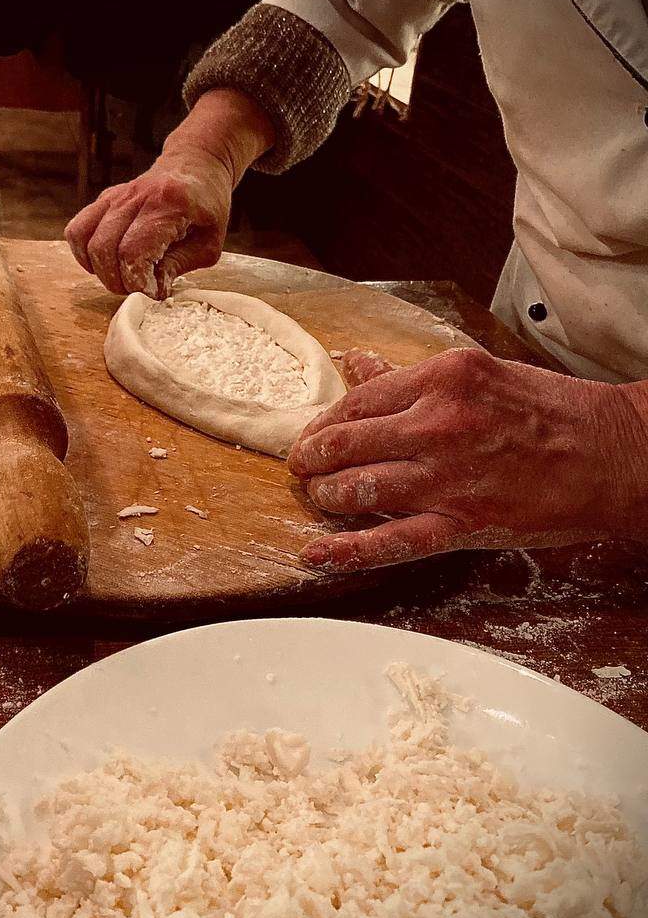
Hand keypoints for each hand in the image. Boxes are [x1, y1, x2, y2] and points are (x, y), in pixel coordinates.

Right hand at [64, 146, 232, 299]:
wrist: (196, 164)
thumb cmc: (207, 207)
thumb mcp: (209, 243)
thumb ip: (179, 266)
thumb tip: (151, 291)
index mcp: (168, 204)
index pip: (132, 252)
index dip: (137, 282)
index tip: (152, 291)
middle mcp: (136, 196)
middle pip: (104, 249)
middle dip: (117, 281)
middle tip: (138, 289)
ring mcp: (115, 196)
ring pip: (85, 241)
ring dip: (100, 271)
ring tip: (123, 277)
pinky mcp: (104, 199)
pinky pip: (77, 231)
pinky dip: (84, 255)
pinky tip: (105, 263)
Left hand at [287, 347, 647, 570]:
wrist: (614, 454)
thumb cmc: (549, 410)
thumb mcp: (476, 373)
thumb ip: (408, 376)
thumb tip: (354, 362)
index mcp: (441, 379)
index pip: (356, 402)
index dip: (323, 424)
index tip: (313, 436)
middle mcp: (437, 424)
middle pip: (345, 444)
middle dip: (312, 461)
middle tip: (303, 469)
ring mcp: (447, 477)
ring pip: (357, 489)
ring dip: (326, 497)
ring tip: (319, 499)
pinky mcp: (462, 523)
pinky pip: (391, 541)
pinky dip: (346, 551)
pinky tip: (315, 554)